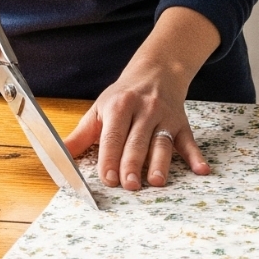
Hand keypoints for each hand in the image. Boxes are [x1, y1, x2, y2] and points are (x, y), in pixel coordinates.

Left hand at [64, 8, 218, 189]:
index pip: (113, 135)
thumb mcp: (99, 110)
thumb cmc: (123, 97)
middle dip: (132, 164)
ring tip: (156, 182)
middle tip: (129, 186)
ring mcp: (165, 117)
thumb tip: (58, 156)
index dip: (110, 157)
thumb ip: (80, 136)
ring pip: (162, 143)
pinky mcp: (182, 124)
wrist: (157, 71)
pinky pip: (189, 142)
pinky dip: (195, 156)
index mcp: (120, 106)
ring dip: (160, 163)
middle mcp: (144, 110)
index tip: (107, 178)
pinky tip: (201, 170)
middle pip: (137, 141)